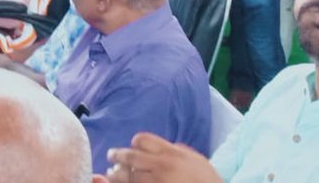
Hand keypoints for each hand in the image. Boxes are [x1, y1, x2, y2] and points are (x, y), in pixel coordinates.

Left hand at [106, 133, 221, 182]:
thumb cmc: (207, 181)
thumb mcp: (196, 160)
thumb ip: (178, 150)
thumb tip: (165, 146)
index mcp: (172, 153)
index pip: (142, 140)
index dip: (134, 144)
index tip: (132, 149)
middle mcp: (161, 166)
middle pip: (130, 156)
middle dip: (117, 155)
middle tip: (111, 156)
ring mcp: (156, 182)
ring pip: (127, 176)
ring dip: (117, 174)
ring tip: (112, 173)